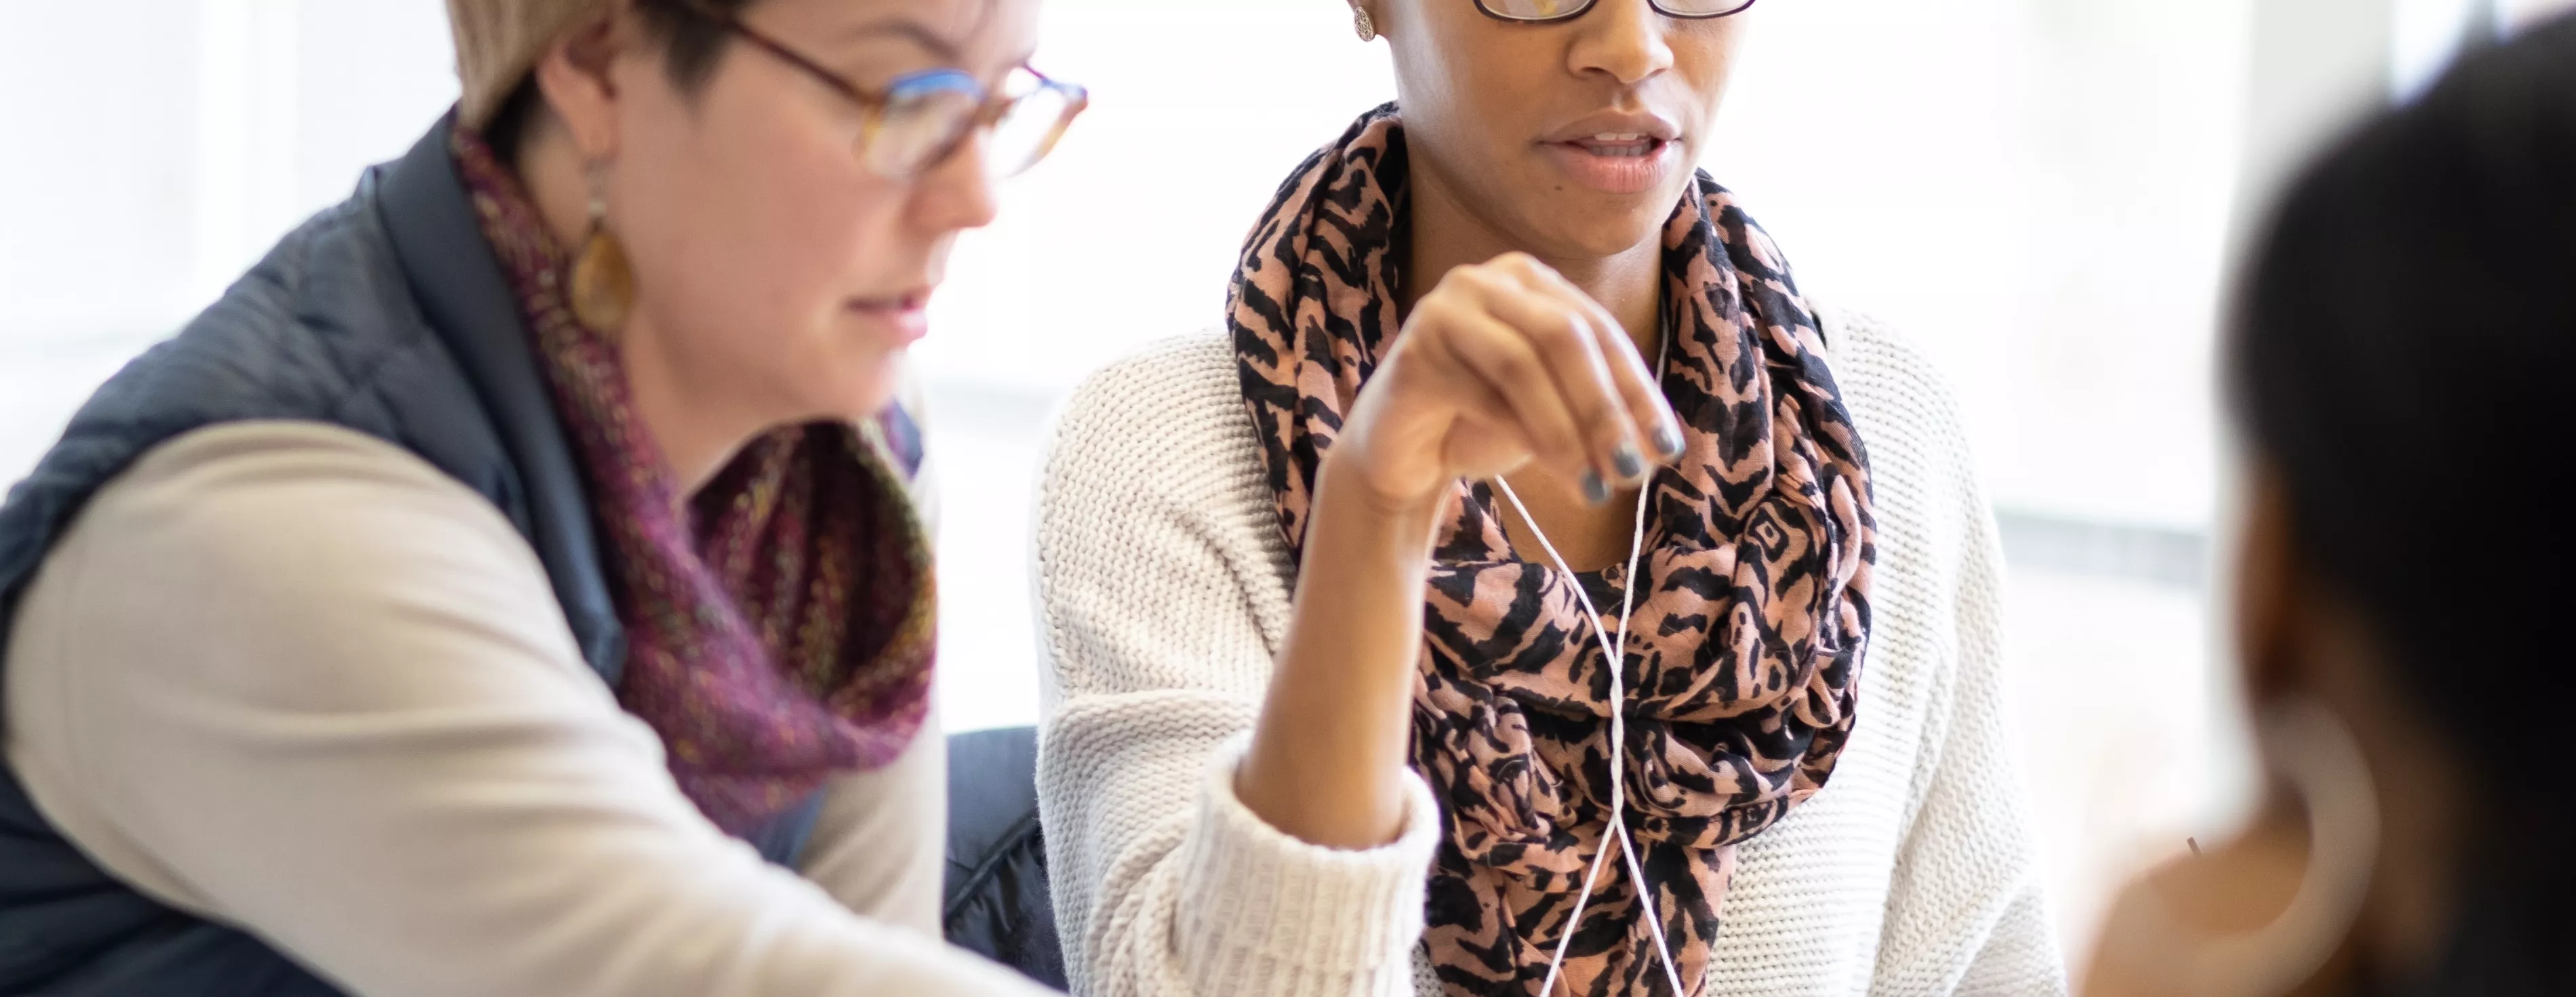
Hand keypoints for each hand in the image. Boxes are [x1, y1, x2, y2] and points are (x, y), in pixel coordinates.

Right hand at [1324, 252, 1684, 515]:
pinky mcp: (1414, 350)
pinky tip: (1548, 473)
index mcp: (1532, 282)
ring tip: (1593, 488)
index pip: (1600, 330)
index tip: (1667, 448)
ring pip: (1524, 363)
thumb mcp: (1554, 412)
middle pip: (1565, 335)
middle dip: (1605, 408)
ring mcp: (1445, 309)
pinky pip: (1480, 392)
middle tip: (1630, 471)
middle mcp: (1487, 280)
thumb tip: (1659, 447)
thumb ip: (1598, 413)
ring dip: (1566, 432)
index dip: (1638, 391)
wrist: (1401, 458)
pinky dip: (1520, 435)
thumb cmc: (1480, 424)